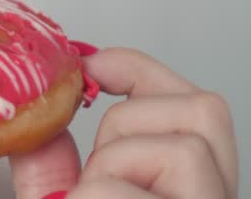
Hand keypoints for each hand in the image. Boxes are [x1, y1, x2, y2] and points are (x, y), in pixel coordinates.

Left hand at [9, 47, 237, 198]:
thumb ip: (53, 167)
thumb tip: (42, 114)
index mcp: (185, 189)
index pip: (194, 106)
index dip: (141, 70)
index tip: (93, 64)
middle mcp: (209, 198)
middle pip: (206, 110)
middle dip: (130, 119)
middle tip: (93, 167)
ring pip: (181, 147)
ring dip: (112, 167)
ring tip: (90, 198)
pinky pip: (124, 187)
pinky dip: (90, 195)